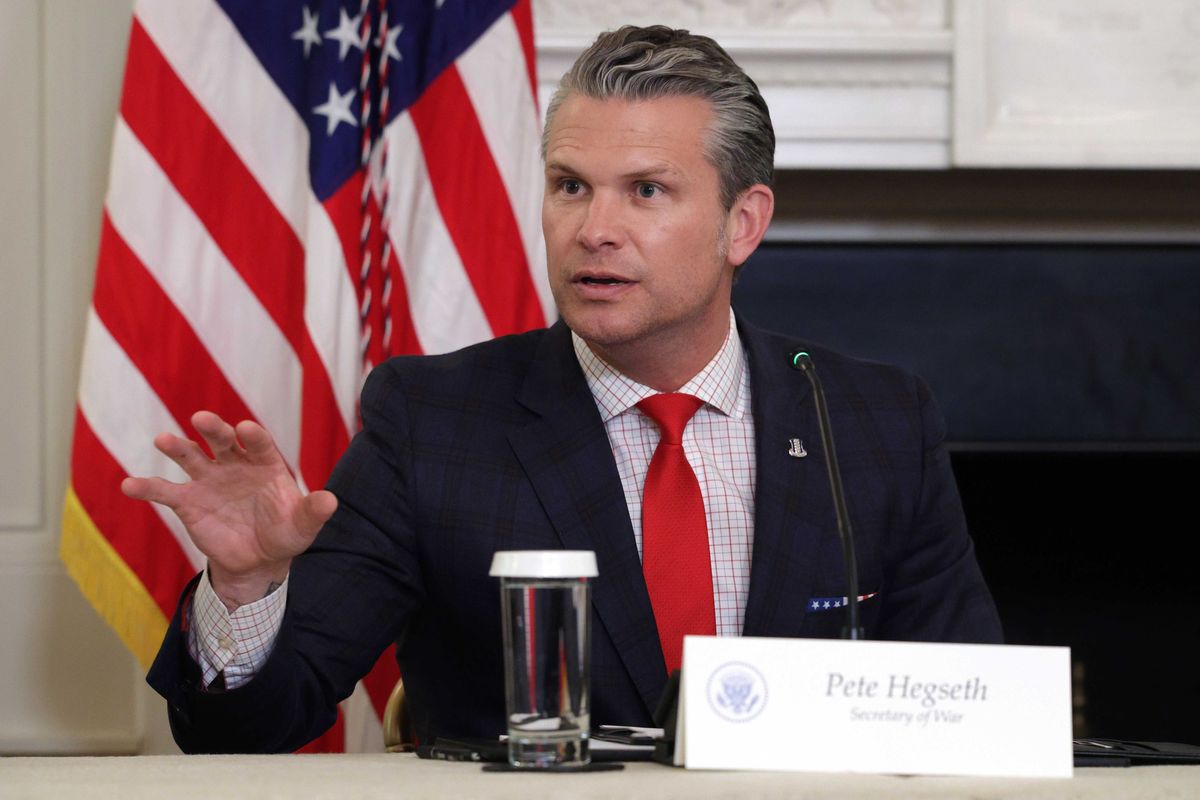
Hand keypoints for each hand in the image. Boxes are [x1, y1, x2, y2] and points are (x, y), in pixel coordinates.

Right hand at [121, 411, 336, 609]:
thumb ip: (314, 511)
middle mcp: (234, 465)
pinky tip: (129, 485)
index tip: (246, 428)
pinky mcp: (188, 502)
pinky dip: (147, 488)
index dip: (253, 435)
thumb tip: (331, 501)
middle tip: (202, 419)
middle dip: (214, 429)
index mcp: (265, 464)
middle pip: (222, 441)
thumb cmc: (285, 533)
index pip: (259, 443)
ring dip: (177, 447)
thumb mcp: (302, 525)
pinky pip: (164, 492)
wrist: (259, 559)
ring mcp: (209, 481)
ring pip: (191, 457)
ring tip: (163, 439)